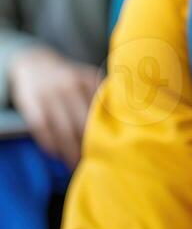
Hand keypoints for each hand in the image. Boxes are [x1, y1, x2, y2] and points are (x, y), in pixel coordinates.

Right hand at [8, 47, 102, 168]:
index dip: (103, 131)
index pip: (99, 109)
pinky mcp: (30, 104)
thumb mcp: (86, 78)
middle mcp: (69, 85)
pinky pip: (42, 129)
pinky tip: (57, 155)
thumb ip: (102, 94)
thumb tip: (123, 120)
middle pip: (81, 122)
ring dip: (69, 151)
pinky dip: (50, 145)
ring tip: (75, 165)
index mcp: (87, 78)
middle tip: (94, 162)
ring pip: (62, 129)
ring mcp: (49, 94)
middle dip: (88, 145)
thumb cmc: (67, 79)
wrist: (32, 63)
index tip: (110, 147)